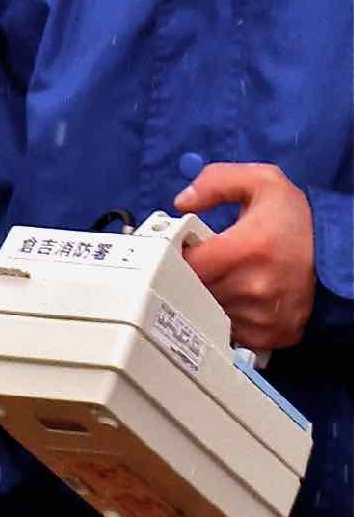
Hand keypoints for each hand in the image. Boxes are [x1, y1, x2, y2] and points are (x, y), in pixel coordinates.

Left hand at [174, 163, 314, 350]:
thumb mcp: (261, 181)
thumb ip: (216, 181)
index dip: (179, 255)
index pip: (186, 264)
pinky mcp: (273, 334)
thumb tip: (182, 202)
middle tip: (212, 262)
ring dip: (212, 298)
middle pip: (194, 291)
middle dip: (194, 276)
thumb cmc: (295, 219)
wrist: (338, 250)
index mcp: (247, 248)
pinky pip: (233, 332)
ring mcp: (264, 315)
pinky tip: (245, 299)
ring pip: (211, 313)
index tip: (188, 249)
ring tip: (232, 278)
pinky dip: (233, 318)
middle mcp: (254, 286)